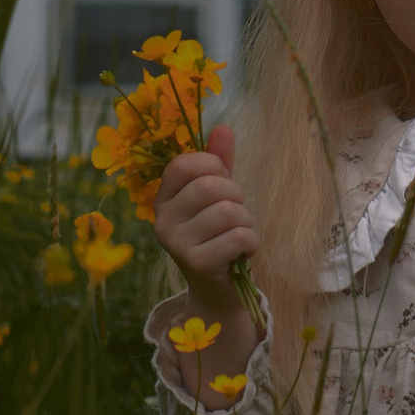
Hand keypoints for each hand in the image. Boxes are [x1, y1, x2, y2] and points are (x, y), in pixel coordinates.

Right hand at [153, 123, 259, 316]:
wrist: (217, 288)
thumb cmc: (217, 233)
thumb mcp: (217, 194)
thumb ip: (219, 161)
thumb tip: (224, 127)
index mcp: (163, 198)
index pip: (183, 164)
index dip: (212, 165)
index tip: (221, 180)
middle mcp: (163, 220)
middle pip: (210, 186)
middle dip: (237, 195)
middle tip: (237, 212)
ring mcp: (176, 244)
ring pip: (228, 212)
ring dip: (246, 220)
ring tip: (240, 232)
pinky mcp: (197, 264)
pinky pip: (238, 237)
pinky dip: (251, 242)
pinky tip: (244, 251)